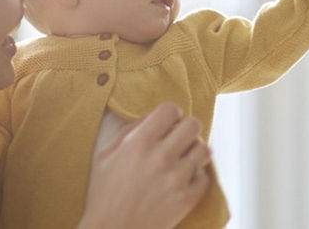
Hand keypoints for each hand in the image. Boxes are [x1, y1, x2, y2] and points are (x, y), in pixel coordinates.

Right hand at [78, 103, 211, 228]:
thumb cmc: (104, 195)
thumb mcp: (105, 156)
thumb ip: (129, 131)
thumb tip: (151, 117)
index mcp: (139, 142)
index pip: (171, 109)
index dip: (172, 114)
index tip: (169, 124)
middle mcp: (160, 157)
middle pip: (194, 125)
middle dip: (187, 130)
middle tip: (179, 140)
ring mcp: (176, 178)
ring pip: (203, 150)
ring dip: (194, 153)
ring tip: (183, 160)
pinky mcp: (186, 199)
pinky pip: (205, 177)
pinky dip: (196, 177)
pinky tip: (183, 180)